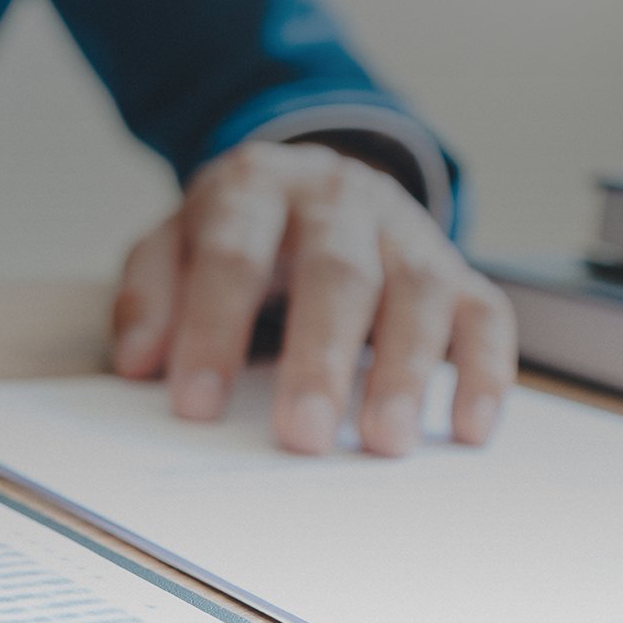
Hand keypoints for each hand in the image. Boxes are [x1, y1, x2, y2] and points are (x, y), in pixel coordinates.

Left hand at [110, 141, 515, 455]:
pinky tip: (467, 427)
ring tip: (382, 442)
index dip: (212, 330)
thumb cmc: (232, 230)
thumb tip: (137, 363)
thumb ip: (147, 295)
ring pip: (418, 289)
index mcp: (255, 187)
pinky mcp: (455, 266)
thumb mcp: (170, 243)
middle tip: (303, 435)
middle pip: (336, 272)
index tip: (197, 406)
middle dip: (319, 357)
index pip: (232, 256)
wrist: (307, 181)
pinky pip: (485, 313)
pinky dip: (483, 370)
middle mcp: (338, 199)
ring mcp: (404, 229)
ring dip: (406, 369)